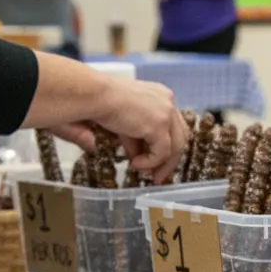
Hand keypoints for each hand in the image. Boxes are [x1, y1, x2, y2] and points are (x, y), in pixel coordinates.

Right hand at [58, 77, 184, 183]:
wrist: (91, 95)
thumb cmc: (95, 102)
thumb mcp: (120, 123)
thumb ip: (133, 139)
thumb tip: (137, 158)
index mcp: (159, 95)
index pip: (170, 124)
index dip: (164, 144)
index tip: (154, 161)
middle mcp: (167, 100)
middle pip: (179, 135)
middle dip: (169, 158)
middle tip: (157, 175)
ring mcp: (166, 112)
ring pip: (176, 146)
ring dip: (162, 164)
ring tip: (149, 176)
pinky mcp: (159, 125)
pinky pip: (162, 152)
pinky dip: (150, 162)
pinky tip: (135, 165)